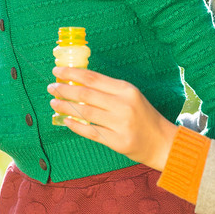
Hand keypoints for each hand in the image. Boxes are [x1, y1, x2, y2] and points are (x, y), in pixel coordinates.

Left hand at [48, 67, 178, 170]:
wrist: (163, 142)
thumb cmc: (143, 116)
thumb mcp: (130, 95)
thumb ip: (107, 89)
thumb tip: (77, 82)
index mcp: (125, 89)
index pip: (92, 78)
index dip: (71, 73)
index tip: (56, 71)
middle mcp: (123, 105)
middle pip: (85, 94)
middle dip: (64, 90)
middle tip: (51, 88)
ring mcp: (120, 124)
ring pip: (85, 112)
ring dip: (65, 107)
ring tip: (53, 103)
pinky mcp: (117, 141)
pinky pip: (90, 132)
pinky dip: (75, 125)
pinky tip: (65, 121)